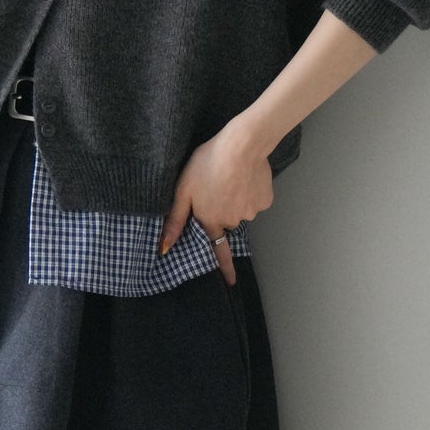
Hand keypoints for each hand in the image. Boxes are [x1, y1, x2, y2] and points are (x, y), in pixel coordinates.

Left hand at [158, 118, 273, 285]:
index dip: (225, 268)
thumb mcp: (183, 189)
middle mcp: (233, 221)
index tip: (231, 283)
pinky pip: (256, 200)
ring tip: (230, 176)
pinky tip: (246, 176)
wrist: (241, 146)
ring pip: (242, 209)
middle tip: (217, 186)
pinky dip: (251, 191)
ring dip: (236, 198)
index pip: (218, 251)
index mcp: (212, 221)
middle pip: (227, 221)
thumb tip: (164, 248)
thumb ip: (175, 220)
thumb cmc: (206, 163)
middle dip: (222, 210)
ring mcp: (251, 212)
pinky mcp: (265, 200)